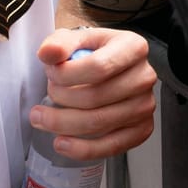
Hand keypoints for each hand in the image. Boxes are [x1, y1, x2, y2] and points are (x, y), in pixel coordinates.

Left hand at [33, 27, 157, 158]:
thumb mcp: (79, 38)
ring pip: (99, 123)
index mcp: (133, 48)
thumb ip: (60, 43)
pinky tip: (62, 143)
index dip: (66, 75)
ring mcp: (145, 105)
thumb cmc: (97, 53)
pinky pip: (111, 146)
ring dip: (63, 125)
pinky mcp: (142, 129)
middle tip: (44, 98)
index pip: (98, 67)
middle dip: (60, 100)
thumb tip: (47, 54)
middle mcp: (144, 76)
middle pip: (96, 98)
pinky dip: (82, 149)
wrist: (116, 69)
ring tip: (42, 120)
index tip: (50, 74)